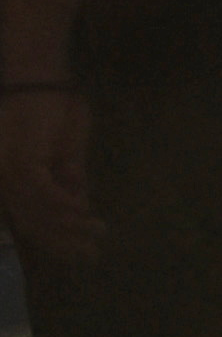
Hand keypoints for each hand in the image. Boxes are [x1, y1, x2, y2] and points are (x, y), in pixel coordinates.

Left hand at [0, 93, 91, 265]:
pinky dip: (66, 205)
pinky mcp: (22, 163)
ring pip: (39, 213)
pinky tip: (86, 211)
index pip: (30, 222)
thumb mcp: (67, 150)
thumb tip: (79, 206)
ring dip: (70, 227)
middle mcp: (2, 183)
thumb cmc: (53, 109)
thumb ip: (70, 177)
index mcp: (9, 183)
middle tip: (91, 255)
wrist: (41, 81)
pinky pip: (45, 194)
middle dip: (63, 242)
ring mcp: (9, 174)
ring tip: (97, 233)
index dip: (55, 242)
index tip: (84, 254)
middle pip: (32, 223)